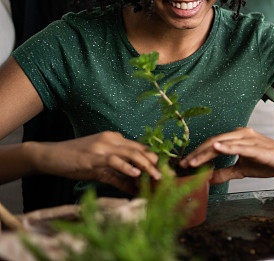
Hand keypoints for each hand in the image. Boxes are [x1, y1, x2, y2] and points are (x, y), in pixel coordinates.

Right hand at [30, 131, 160, 194]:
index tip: (168, 171)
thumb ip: (118, 176)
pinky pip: (114, 160)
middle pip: (141, 150)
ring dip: (147, 166)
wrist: (50, 156)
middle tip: (168, 176)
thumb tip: (135, 190)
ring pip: (132, 153)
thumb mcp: (100, 168)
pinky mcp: (93, 156)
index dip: (155, 159)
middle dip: (156, 163)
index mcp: (116, 139)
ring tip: (158, 176)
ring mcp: (103, 147)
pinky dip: (126, 167)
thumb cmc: (75, 162)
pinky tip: (136, 174)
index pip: (141, 148)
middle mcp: (112, 140)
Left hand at [180, 127, 273, 184]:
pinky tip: (216, 148)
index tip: (184, 164)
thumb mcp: (243, 169)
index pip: (213, 144)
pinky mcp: (258, 148)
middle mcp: (242, 134)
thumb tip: (209, 179)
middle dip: (197, 154)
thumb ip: (226, 172)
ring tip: (192, 162)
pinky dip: (227, 147)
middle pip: (213, 142)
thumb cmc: (270, 163)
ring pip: (222, 144)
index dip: (198, 154)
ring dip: (205, 153)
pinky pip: (240, 147)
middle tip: (182, 164)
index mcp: (238, 138)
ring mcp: (250, 139)